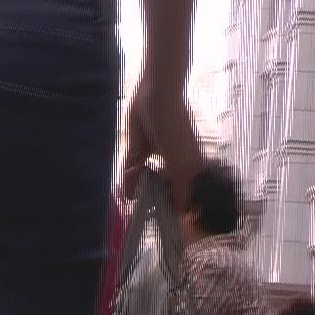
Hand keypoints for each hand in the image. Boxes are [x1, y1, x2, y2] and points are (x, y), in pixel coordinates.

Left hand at [122, 73, 203, 210]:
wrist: (156, 95)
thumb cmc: (175, 128)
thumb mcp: (181, 164)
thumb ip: (180, 190)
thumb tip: (181, 213)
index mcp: (187, 169)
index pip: (179, 198)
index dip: (170, 209)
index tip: (161, 219)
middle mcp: (171, 166)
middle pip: (159, 192)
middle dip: (150, 200)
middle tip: (143, 207)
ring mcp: (153, 159)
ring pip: (143, 183)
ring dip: (136, 189)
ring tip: (133, 191)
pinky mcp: (137, 151)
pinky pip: (131, 171)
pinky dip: (127, 179)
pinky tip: (128, 182)